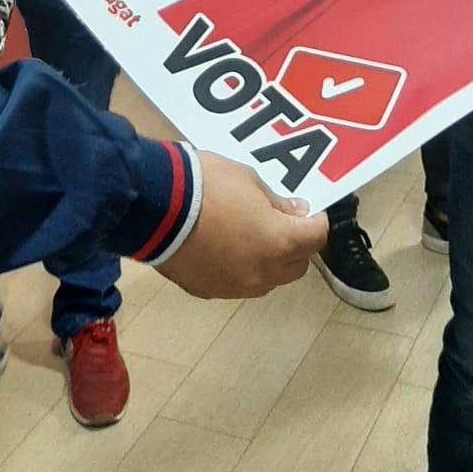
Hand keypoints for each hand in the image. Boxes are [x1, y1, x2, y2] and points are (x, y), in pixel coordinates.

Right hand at [156, 151, 328, 298]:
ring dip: (270, 261)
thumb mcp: (248, 180)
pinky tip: (224, 247)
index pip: (316, 238)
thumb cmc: (207, 184)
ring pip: (268, 280)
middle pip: (297, 266)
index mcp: (279, 243)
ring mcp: (235, 287)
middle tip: (284, 222)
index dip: (317, 222)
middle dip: (297, 245)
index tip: (309, 211)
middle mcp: (263, 273)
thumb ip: (275, 203)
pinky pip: (237, 283)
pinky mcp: (209, 291)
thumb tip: (294, 215)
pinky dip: (241, 267)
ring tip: (252, 235)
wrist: (155, 208)